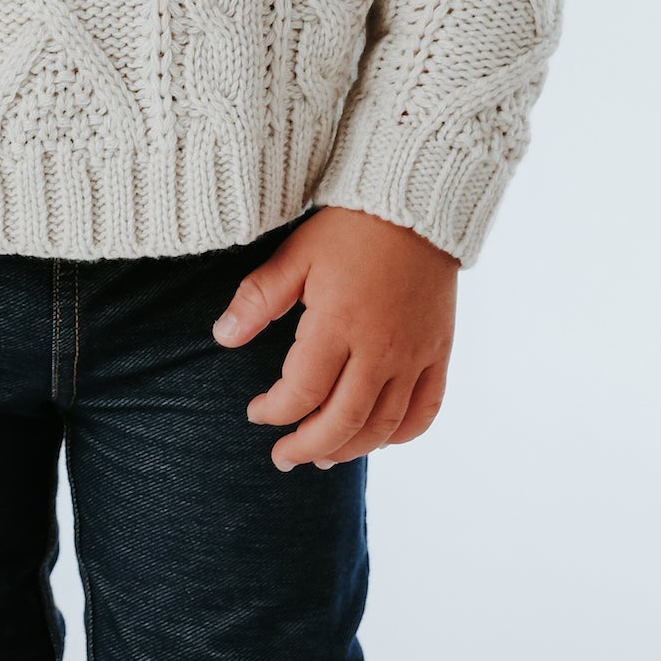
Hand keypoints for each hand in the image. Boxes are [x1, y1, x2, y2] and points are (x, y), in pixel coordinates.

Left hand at [213, 205, 458, 469]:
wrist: (417, 203)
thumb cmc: (351, 226)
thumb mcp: (296, 255)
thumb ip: (258, 299)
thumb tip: (222, 337)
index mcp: (338, 325)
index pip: (302, 392)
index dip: (274, 411)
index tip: (256, 412)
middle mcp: (380, 349)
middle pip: (342, 422)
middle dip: (307, 446)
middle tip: (282, 457)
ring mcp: (414, 354)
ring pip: (383, 425)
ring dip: (350, 449)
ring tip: (323, 457)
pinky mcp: (438, 351)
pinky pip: (426, 408)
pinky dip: (402, 434)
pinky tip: (378, 439)